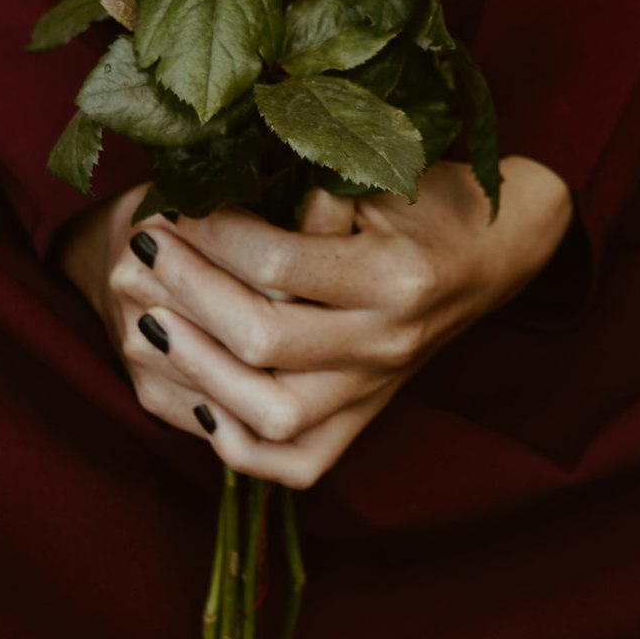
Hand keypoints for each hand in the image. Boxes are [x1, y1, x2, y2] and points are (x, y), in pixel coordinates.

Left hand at [83, 157, 570, 487]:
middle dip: (189, 289)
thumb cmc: (429, 199)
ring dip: (199, 369)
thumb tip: (212, 182)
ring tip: (151, 321)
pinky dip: (241, 445)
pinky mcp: (367, 419)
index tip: (177, 202)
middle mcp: (388, 344)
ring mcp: (377, 391)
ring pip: (273, 413)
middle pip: (264, 339)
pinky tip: (200, 401)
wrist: (494, 253)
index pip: (280, 262)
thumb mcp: (383, 177)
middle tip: (145, 247)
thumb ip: (313, 192)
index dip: (214, 231)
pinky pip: (298, 461)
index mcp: (396, 276)